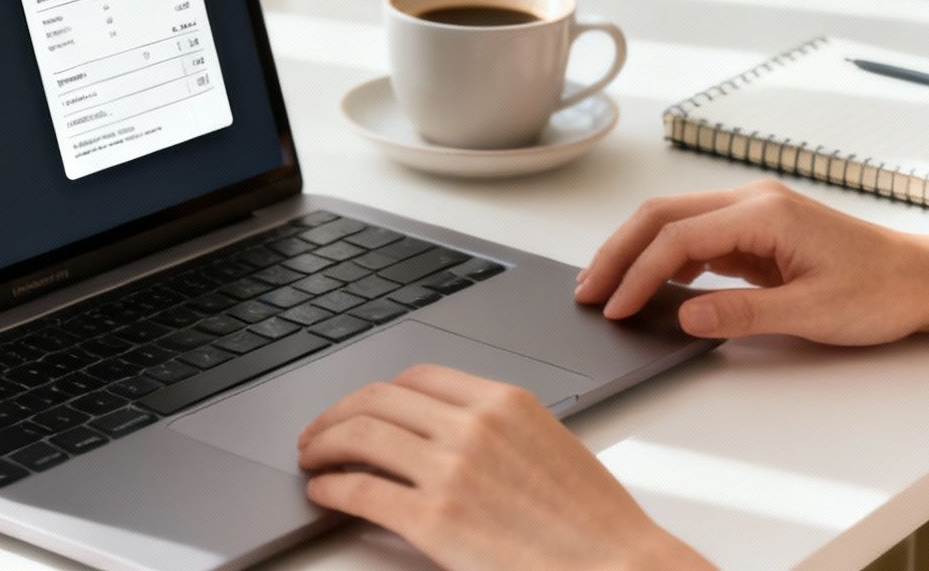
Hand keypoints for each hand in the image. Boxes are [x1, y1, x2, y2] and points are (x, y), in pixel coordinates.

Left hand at [297, 364, 709, 570]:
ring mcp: (451, 469)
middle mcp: (473, 425)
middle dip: (338, 413)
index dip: (378, 391)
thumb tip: (441, 436)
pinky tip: (323, 492)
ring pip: (362, 435)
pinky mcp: (434, 519)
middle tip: (319, 432)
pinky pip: (362, 491)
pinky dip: (332, 487)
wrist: (618, 565)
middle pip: (380, 398)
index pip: (418, 376)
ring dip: (324, 444)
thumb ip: (495, 431)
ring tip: (311, 458)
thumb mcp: (547, 446)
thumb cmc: (592, 522)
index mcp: (505, 401)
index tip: (361, 406)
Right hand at [575, 179, 928, 344]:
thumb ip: (743, 314)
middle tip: (586, 291)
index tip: (614, 307)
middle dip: (619, 252)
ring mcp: (754, 214)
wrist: (922, 279)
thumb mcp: (813, 313)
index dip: (639, 274)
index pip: (679, 237)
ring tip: (605, 288)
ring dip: (636, 253)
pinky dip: (665, 259)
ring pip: (675, 223)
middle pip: (663, 216)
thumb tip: (686, 316)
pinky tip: (650, 286)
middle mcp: (753, 202)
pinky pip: (697, 240)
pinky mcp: (757, 233)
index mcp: (764, 212)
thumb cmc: (881, 290)